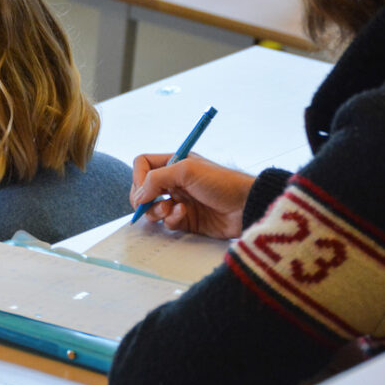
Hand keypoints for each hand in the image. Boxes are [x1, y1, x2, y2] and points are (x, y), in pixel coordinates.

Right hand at [130, 153, 254, 238]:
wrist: (246, 206)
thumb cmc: (221, 182)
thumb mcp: (186, 171)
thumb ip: (156, 179)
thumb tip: (138, 196)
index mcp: (174, 163)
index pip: (143, 164)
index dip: (138, 176)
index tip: (143, 189)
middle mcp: (174, 181)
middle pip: (144, 189)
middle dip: (144, 198)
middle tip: (147, 204)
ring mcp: (179, 200)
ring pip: (153, 208)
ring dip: (157, 210)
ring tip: (170, 209)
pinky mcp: (186, 220)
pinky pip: (167, 222)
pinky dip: (171, 219)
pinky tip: (184, 215)